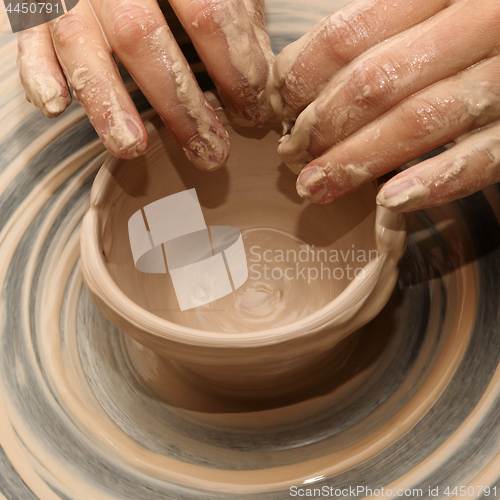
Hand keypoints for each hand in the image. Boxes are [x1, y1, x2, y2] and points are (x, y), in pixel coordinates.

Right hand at [17, 0, 273, 169]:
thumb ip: (239, 14)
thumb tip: (263, 75)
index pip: (209, 12)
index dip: (235, 67)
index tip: (251, 111)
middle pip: (144, 36)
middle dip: (181, 103)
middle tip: (211, 152)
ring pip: (81, 44)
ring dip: (108, 103)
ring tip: (133, 148)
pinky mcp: (34, 2)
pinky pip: (30, 38)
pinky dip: (38, 72)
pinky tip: (56, 106)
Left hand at [269, 0, 499, 211]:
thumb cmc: (475, 23)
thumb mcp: (432, 5)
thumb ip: (378, 29)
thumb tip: (296, 76)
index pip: (346, 36)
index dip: (300, 78)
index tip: (279, 108)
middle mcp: (477, 22)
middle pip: (373, 83)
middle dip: (321, 127)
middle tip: (291, 155)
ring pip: (416, 121)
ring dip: (355, 161)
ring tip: (315, 186)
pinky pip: (481, 157)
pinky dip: (433, 181)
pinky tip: (388, 200)